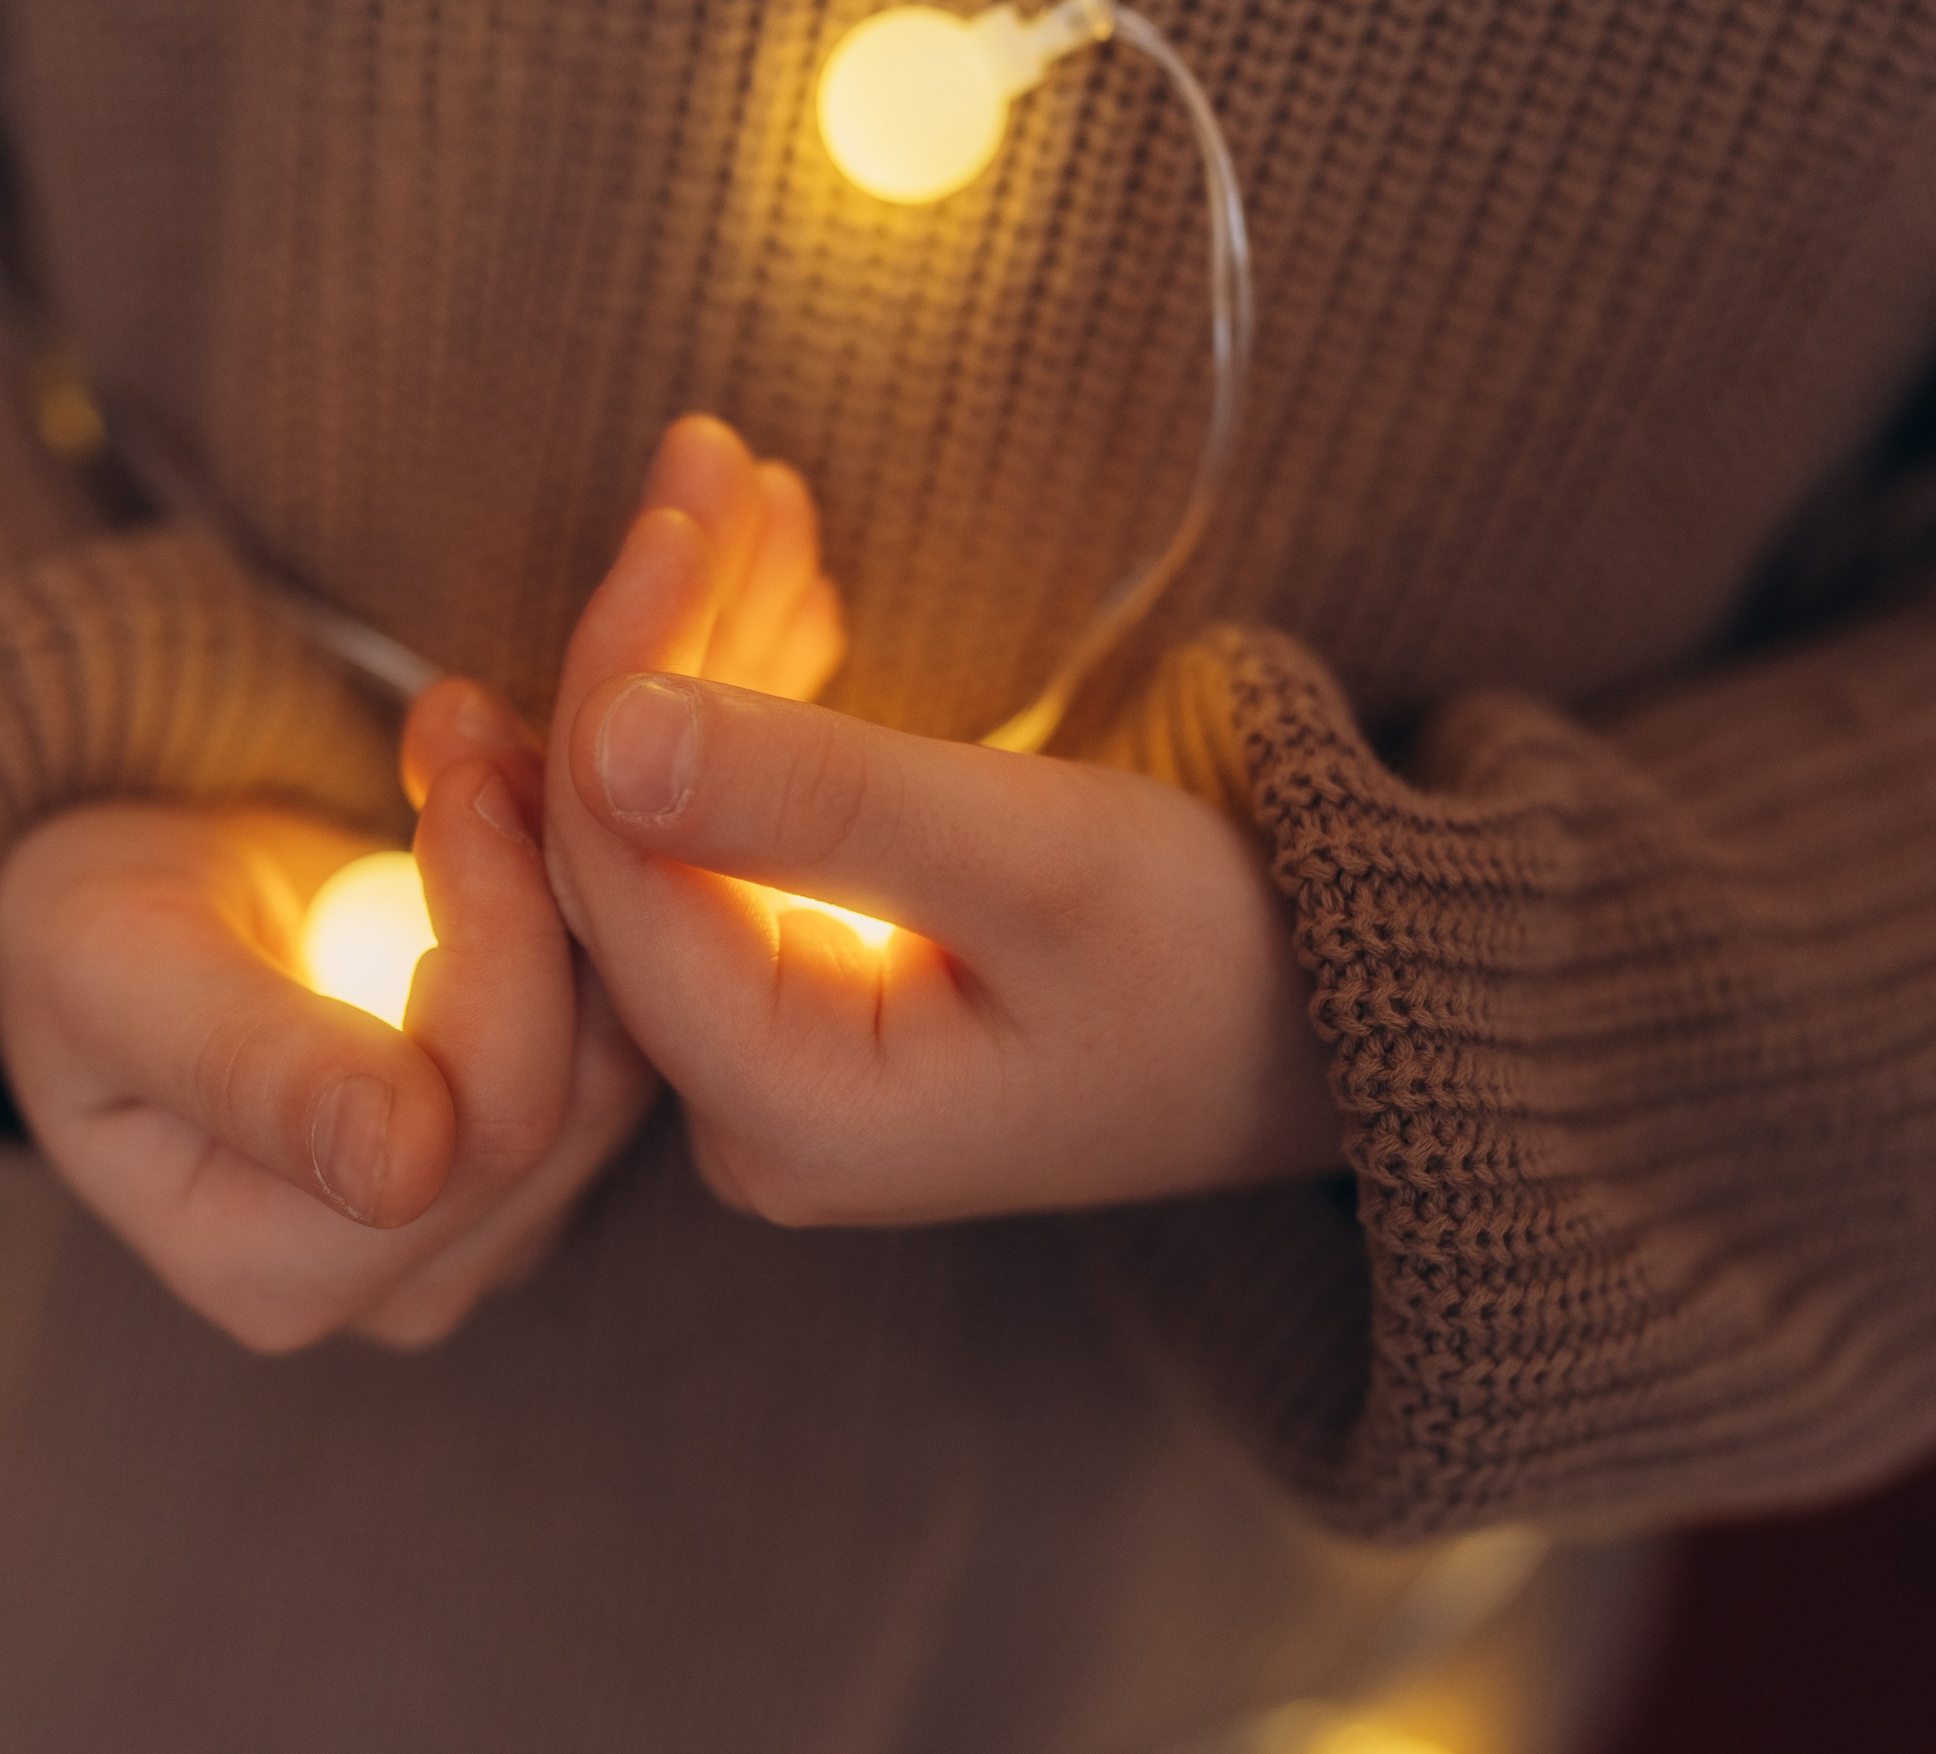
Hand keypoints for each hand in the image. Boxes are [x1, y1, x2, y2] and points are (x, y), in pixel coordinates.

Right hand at [0, 679, 650, 1353]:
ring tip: (488, 749)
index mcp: (274, 1279)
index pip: (471, 1132)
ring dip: (578, 882)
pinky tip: (519, 807)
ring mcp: (493, 1229)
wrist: (127, 903)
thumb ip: (248, 1067)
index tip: (460, 776)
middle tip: (483, 735)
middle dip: (545, 893)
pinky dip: (591, 906)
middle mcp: (404, 1289)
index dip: (497, 940)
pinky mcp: (554, 1151)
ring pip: (621, 1058)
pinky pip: (631, 1027)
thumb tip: (397, 1165)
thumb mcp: (119, 970)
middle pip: (567, 1100)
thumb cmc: (92, 929)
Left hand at [543, 421, 1343, 1226]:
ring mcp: (762, 1058)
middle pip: (628, 838)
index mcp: (788, 1107)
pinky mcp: (795, 997)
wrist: (1329, 1019)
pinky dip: (745, 699)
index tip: (685, 502)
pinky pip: (720, 830)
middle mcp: (743, 1108)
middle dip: (663, 637)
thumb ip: (822, 798)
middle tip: (712, 462)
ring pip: (665, 819)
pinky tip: (780, 580)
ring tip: (750, 490)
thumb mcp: (1043, 857)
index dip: (627, 667)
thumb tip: (606, 727)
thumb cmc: (1220, 958)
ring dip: (703, 644)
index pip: (624, 866)